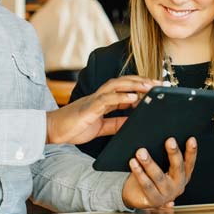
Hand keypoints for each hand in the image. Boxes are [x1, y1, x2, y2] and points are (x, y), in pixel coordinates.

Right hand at [45, 76, 159, 144]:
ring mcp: (94, 100)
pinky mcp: (89, 108)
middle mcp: (101, 96)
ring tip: (150, 87)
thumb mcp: (102, 127)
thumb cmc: (74, 127)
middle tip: (160, 84)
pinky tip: (134, 99)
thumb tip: (133, 122)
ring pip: (117, 86)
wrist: (53, 131)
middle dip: (143, 81)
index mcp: (104, 100)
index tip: (158, 88)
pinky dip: (121, 98)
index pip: (126, 88)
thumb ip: (117, 123)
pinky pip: (107, 99)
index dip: (142, 86)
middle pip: (124, 82)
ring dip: (135, 85)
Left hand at [121, 137, 197, 208]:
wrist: (141, 198)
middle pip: (177, 168)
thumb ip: (163, 156)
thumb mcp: (162, 167)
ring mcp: (167, 194)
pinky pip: (146, 185)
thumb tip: (158, 137)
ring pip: (158, 176)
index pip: (189, 163)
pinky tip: (134, 163)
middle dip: (174, 153)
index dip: (192, 152)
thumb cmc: (152, 178)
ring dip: (149, 163)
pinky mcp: (154, 200)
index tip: (191, 139)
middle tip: (170, 140)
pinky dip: (139, 173)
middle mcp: (177, 186)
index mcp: (183, 176)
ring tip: (141, 152)